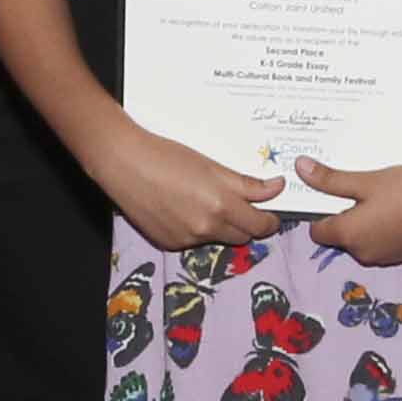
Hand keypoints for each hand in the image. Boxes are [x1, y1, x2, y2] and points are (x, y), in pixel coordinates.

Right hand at [91, 127, 289, 254]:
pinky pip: (194, 241)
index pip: (259, 225)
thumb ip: (247, 184)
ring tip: (206, 201)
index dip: (270, 220)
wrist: (124, 164)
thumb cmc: (168, 157)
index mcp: (221, 206)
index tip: (271, 212)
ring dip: (221, 226)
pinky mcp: (169, 243)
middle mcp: (206, 228)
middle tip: (245, 207)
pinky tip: (182, 208)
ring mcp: (186, 239)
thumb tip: (277, 188)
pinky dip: (196, 229)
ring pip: (217, 238)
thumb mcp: (212, 166)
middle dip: (248, 224)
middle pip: (242, 236)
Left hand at [293, 152, 401, 269]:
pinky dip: (385, 228)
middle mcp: (363, 253)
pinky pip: (383, 242)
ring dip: (366, 222)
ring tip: (383, 196)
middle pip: (341, 236)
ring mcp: (385, 257)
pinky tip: (400, 208)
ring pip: (363, 239)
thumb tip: (300, 169)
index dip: (320, 212)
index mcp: (348, 236)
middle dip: (346, 215)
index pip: (317, 231)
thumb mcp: (365, 181)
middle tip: (360, 189)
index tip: (330, 193)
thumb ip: (330, 180)